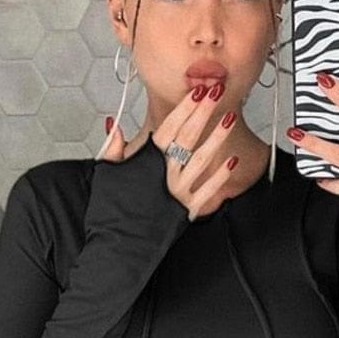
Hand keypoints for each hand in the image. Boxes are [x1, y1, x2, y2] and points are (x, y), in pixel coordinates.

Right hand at [96, 86, 238, 220]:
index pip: (169, 128)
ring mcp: (177, 193)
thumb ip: (113, 148)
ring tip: (230, 119)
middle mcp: (164, 175)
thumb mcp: (106, 174)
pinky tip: (232, 162)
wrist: (118, 245)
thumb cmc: (112, 210)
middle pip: (188, 137)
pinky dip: (220, 176)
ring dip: (217, 138)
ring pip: (201, 160)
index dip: (185, 108)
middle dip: (204, 113)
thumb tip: (114, 125)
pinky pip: (208, 191)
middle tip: (217, 92)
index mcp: (146, 163)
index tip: (197, 92)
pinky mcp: (186, 211)